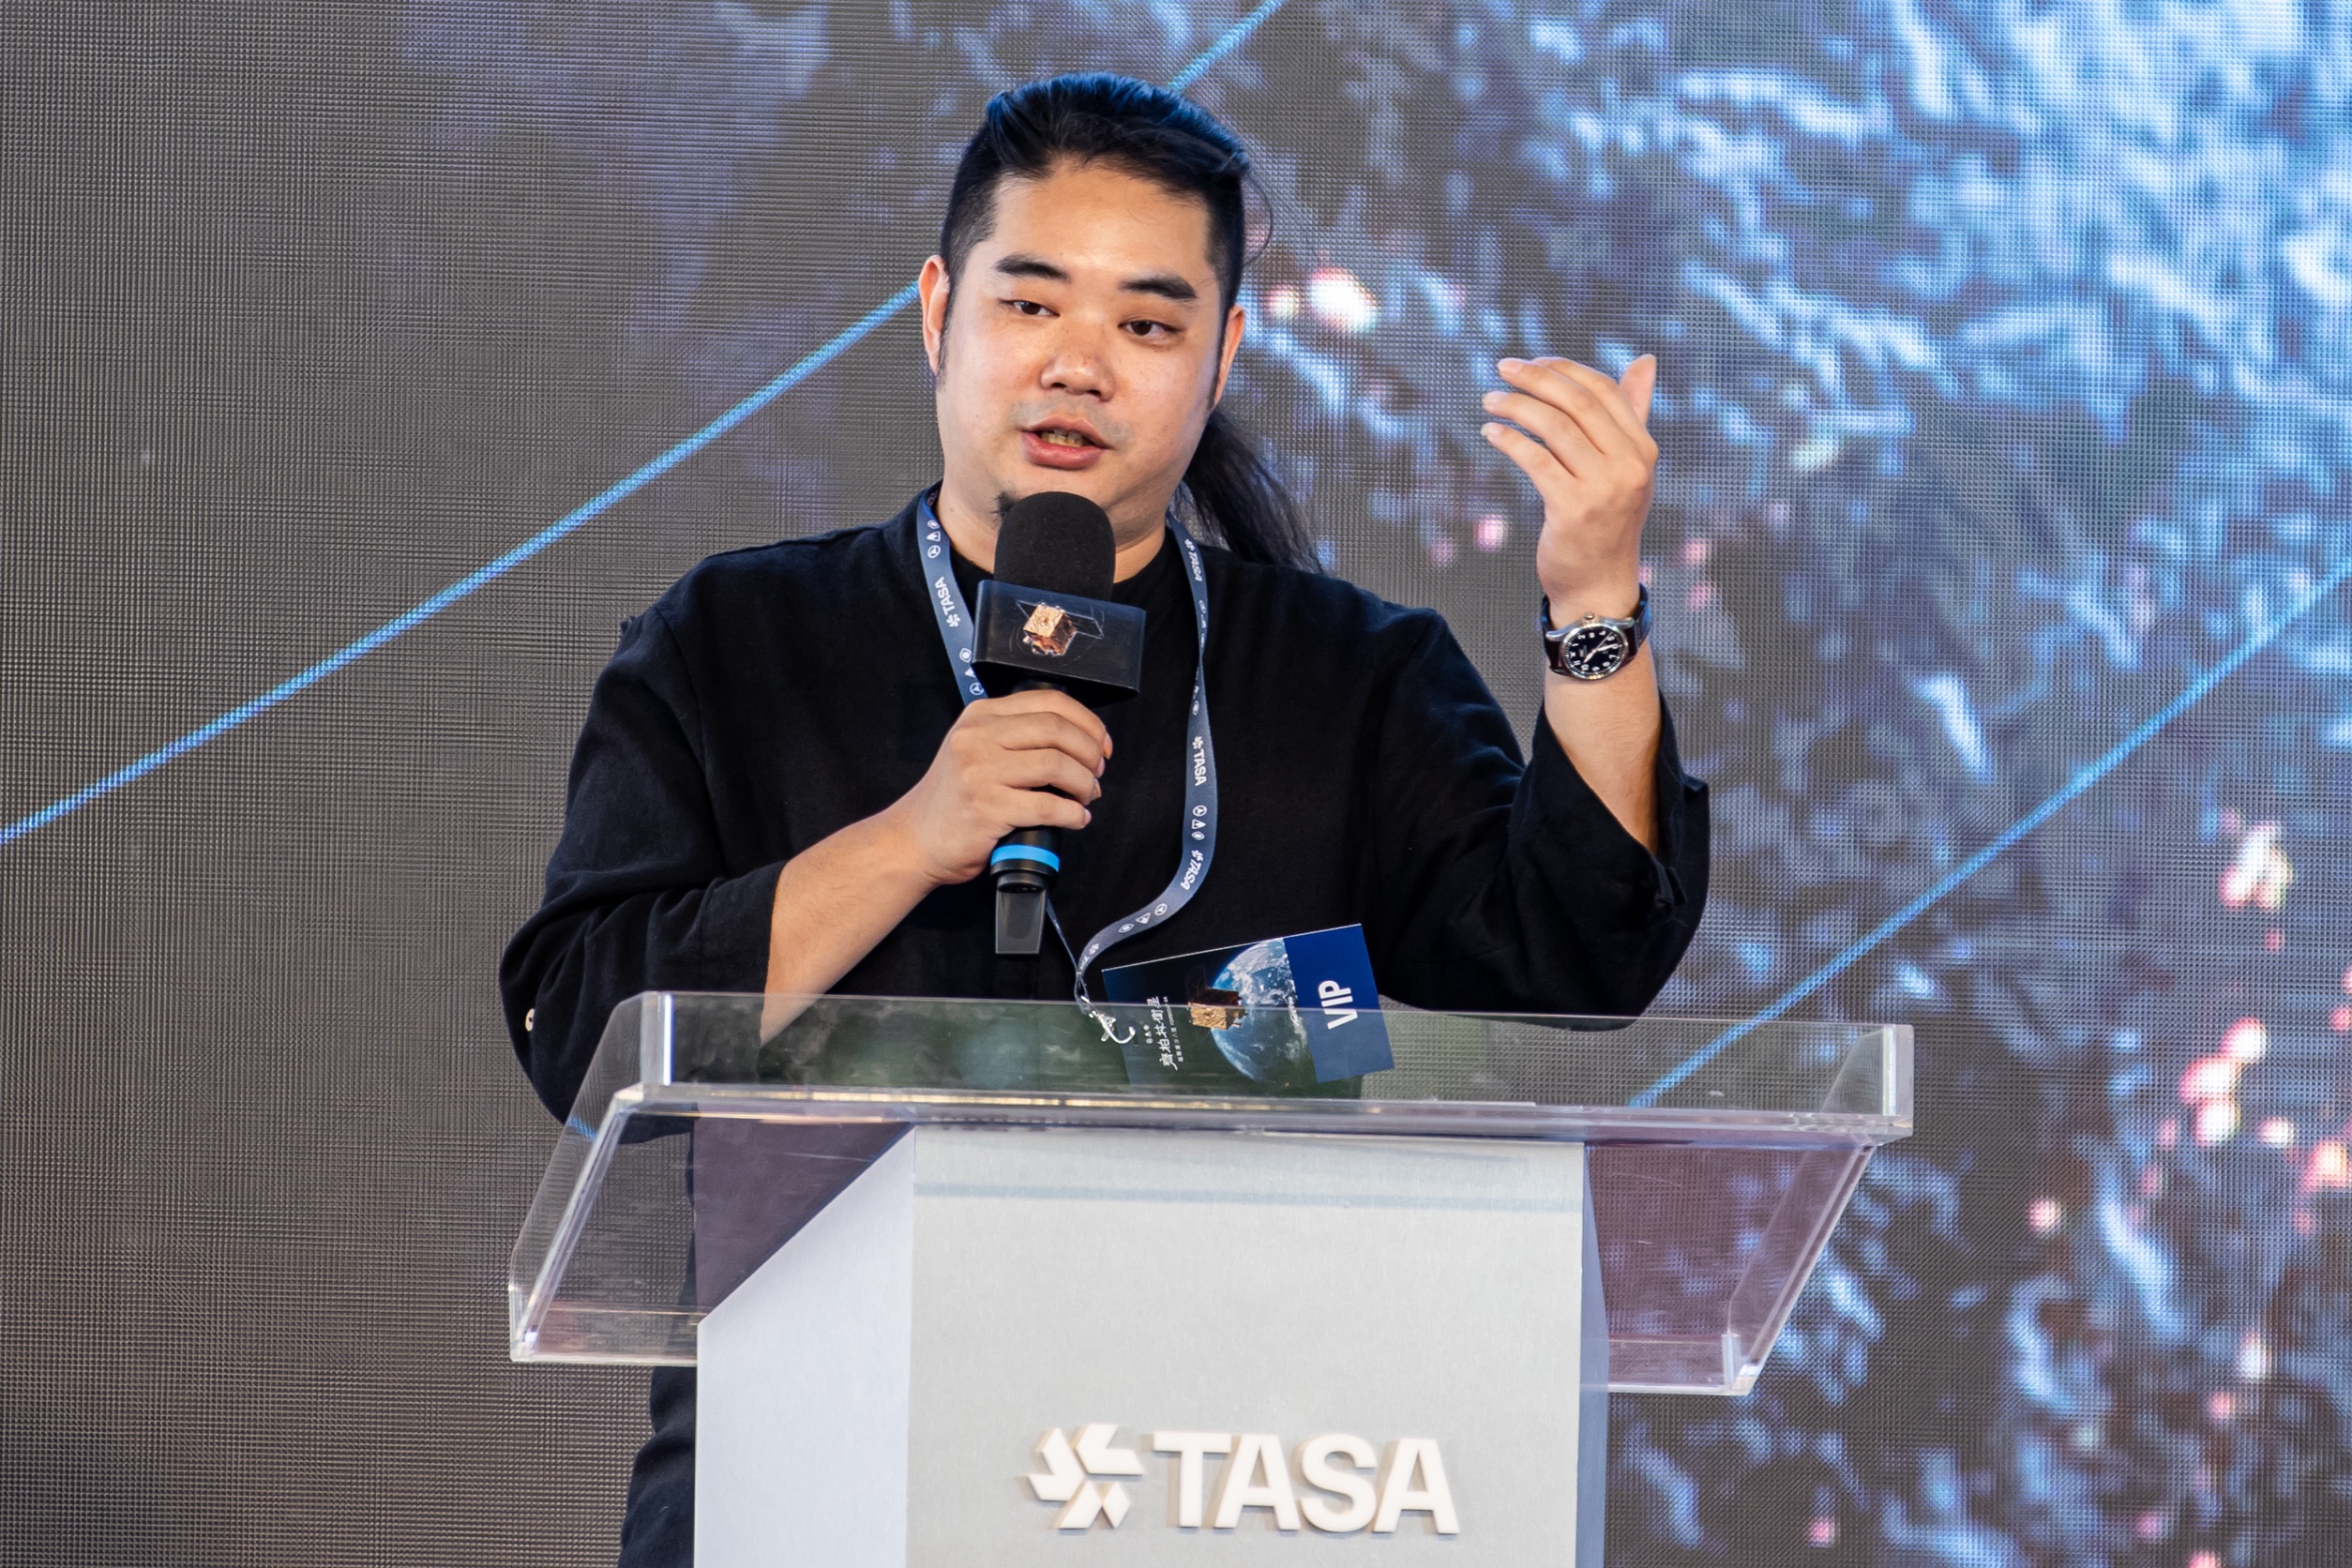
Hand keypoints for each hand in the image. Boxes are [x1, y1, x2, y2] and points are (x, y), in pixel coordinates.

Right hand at [880, 688, 1110, 887]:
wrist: (915, 839)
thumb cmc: (953, 799)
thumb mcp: (974, 749)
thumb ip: (1013, 735)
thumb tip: (1076, 739)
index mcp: (980, 716)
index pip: (1048, 701)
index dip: (1086, 721)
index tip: (1101, 743)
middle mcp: (978, 737)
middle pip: (1056, 729)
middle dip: (1089, 752)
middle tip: (1097, 772)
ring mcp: (980, 772)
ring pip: (1056, 764)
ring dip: (1084, 783)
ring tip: (1087, 796)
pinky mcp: (987, 808)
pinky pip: (1047, 806)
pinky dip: (1072, 814)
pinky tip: (1076, 818)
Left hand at [1480, 354, 1658, 613]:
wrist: (1599, 584)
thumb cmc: (1607, 520)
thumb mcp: (1627, 466)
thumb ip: (1633, 413)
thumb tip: (1646, 359)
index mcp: (1643, 448)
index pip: (1603, 390)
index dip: (1564, 369)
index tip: (1532, 363)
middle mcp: (1629, 464)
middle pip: (1577, 402)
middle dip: (1535, 378)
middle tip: (1502, 367)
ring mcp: (1603, 488)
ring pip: (1553, 426)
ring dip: (1515, 406)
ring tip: (1489, 401)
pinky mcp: (1572, 509)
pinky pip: (1535, 460)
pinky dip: (1509, 440)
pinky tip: (1491, 433)